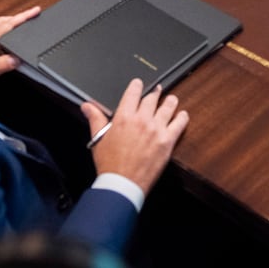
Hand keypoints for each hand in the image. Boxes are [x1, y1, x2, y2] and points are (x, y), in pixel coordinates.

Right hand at [84, 78, 188, 192]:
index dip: (137, 85)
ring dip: (170, 101)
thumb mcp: (99, 139)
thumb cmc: (110, 164)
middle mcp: (141, 120)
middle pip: (152, 98)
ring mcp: (156, 129)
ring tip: (171, 99)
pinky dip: (182, 117)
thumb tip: (87, 106)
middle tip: (157, 90)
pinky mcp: (167, 141)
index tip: (139, 83)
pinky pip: (179, 123)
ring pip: (168, 106)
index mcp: (124, 117)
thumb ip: (95, 119)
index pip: (133, 92)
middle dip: (154, 93)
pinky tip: (182, 115)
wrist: (122, 184)